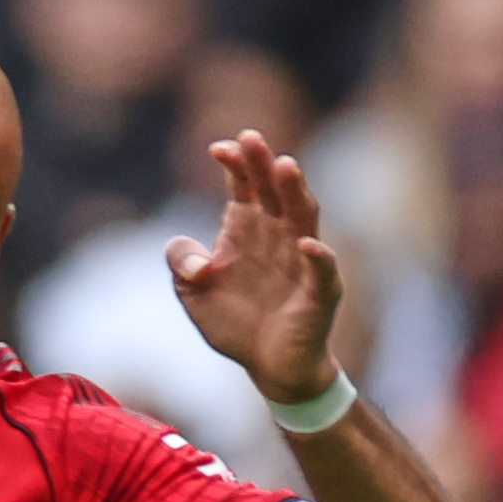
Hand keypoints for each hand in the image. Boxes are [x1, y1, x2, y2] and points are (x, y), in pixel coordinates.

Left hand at [165, 131, 343, 409]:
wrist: (268, 366)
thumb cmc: (235, 322)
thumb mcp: (193, 294)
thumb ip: (181, 265)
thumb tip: (187, 250)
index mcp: (247, 229)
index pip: (243, 185)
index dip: (234, 163)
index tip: (218, 147)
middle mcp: (277, 235)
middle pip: (273, 190)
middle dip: (262, 163)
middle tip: (252, 136)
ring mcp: (302, 260)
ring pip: (303, 217)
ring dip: (294, 191)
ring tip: (285, 166)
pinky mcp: (320, 292)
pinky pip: (321, 271)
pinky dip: (317, 257)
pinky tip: (306, 244)